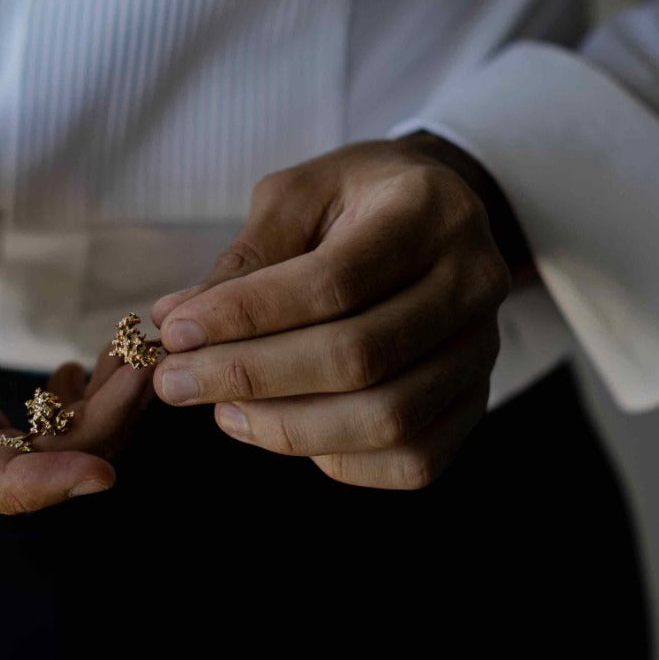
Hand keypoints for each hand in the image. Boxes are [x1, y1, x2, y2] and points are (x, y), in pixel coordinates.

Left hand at [149, 136, 513, 489]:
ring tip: (221, 412)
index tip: (175, 334)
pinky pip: (413, 460)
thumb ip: (244, 258)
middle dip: (250, 376)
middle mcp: (472, 282)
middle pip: (359, 357)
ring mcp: (483, 350)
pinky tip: (286, 431)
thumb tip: (176, 321)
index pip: (332, 282)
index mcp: (426, 212)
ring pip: (388, 418)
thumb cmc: (354, 202)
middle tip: (176, 383)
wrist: (435, 215)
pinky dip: (340, 461)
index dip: (245, 316)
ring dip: (287, 428)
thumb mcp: (297, 197)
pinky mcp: (476, 401)